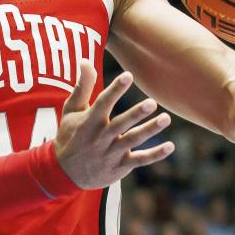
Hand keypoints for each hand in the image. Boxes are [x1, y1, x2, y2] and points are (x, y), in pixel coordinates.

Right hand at [54, 62, 173, 187]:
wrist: (64, 173)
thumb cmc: (70, 136)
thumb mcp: (71, 111)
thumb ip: (82, 86)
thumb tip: (85, 61)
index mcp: (89, 122)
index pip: (102, 103)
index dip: (115, 89)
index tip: (128, 75)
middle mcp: (100, 137)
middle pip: (120, 124)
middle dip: (135, 114)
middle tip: (151, 103)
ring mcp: (110, 153)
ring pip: (132, 141)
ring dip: (149, 130)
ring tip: (166, 119)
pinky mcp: (120, 166)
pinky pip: (139, 160)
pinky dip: (155, 155)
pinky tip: (170, 146)